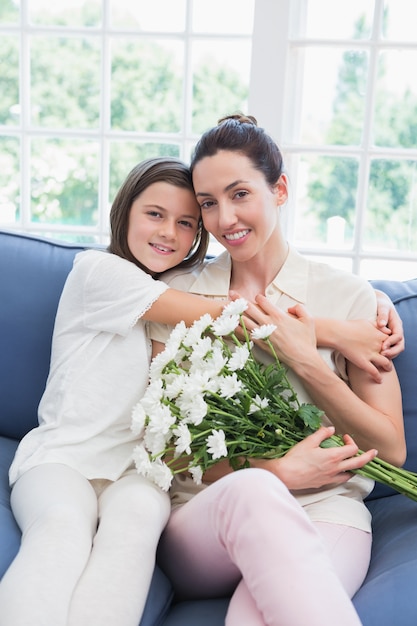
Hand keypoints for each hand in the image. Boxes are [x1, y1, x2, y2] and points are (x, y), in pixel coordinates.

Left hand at [235, 293, 317, 369]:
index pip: (263, 302)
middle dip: (239, 300)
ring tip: (224, 308)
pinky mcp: (260, 344)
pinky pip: (246, 334)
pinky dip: (237, 329)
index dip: (259, 298)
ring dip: (234, 313)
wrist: (303, 358)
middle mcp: (268, 323)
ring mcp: (263, 334)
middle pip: (250, 308)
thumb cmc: (306, 340)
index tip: (257, 298)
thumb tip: (290, 307)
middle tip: (231, 293)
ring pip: (245, 320)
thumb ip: (299, 309)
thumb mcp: (308, 320)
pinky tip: (229, 327)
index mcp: (279, 315)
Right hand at [250, 426, 377, 490]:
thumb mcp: (308, 442)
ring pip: (351, 474)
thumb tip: (331, 429)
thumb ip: (322, 434)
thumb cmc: (296, 458)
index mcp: (333, 456)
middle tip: (374, 453)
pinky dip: (344, 474)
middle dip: (368, 457)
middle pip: (358, 464)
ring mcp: (331, 477)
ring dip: (356, 468)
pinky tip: (341, 471)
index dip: (351, 441)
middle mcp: (335, 468)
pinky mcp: (324, 483)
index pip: (352, 449)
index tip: (344, 437)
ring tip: (357, 463)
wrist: (286, 475)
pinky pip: (340, 479)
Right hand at [330, 319, 392, 383]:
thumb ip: (378, 326)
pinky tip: (379, 380)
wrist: (338, 333)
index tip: (387, 348)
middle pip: (390, 353)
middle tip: (388, 359)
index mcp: (379, 335)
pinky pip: (374, 372)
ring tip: (387, 370)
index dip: (390, 346)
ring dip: (388, 367)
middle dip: (391, 356)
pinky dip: (378, 377)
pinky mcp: (363, 362)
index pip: (391, 342)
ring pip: (385, 363)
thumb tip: (388, 330)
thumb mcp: (367, 322)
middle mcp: (377, 345)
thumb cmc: (350, 326)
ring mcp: (371, 354)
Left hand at [375, 289, 404, 356]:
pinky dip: (384, 353)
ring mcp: (392, 336)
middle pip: (399, 345)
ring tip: (379, 358)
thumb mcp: (382, 307)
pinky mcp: (386, 339)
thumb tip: (382, 325)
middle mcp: (396, 332)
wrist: (379, 303)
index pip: (398, 336)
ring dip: (388, 354)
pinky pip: (388, 348)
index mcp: (397, 324)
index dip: (392, 342)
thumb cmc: (381, 304)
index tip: (383, 346)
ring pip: (394, 349)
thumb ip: (382, 315)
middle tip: (382, 355)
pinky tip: (375, 356)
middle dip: (392, 352)